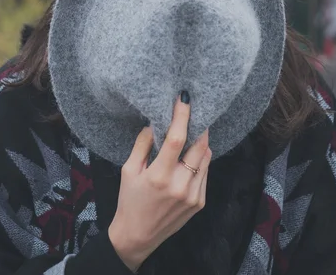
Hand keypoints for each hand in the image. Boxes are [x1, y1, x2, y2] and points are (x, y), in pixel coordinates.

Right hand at [108, 95, 211, 271]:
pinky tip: (190, 156)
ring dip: (201, 141)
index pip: (177, 138)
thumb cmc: (129, 200)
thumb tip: (156, 122)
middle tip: (195, 113)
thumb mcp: (129, 170)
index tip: (184, 99)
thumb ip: (143, 144)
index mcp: (159, 176)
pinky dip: (201, 159)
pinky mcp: (200, 202)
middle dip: (199, 126)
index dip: (182, 116)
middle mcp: (180, 186)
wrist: (138, 236)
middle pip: (200, 146)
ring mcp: (193, 195)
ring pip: (206, 157)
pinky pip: (206, 172)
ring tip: (192, 132)